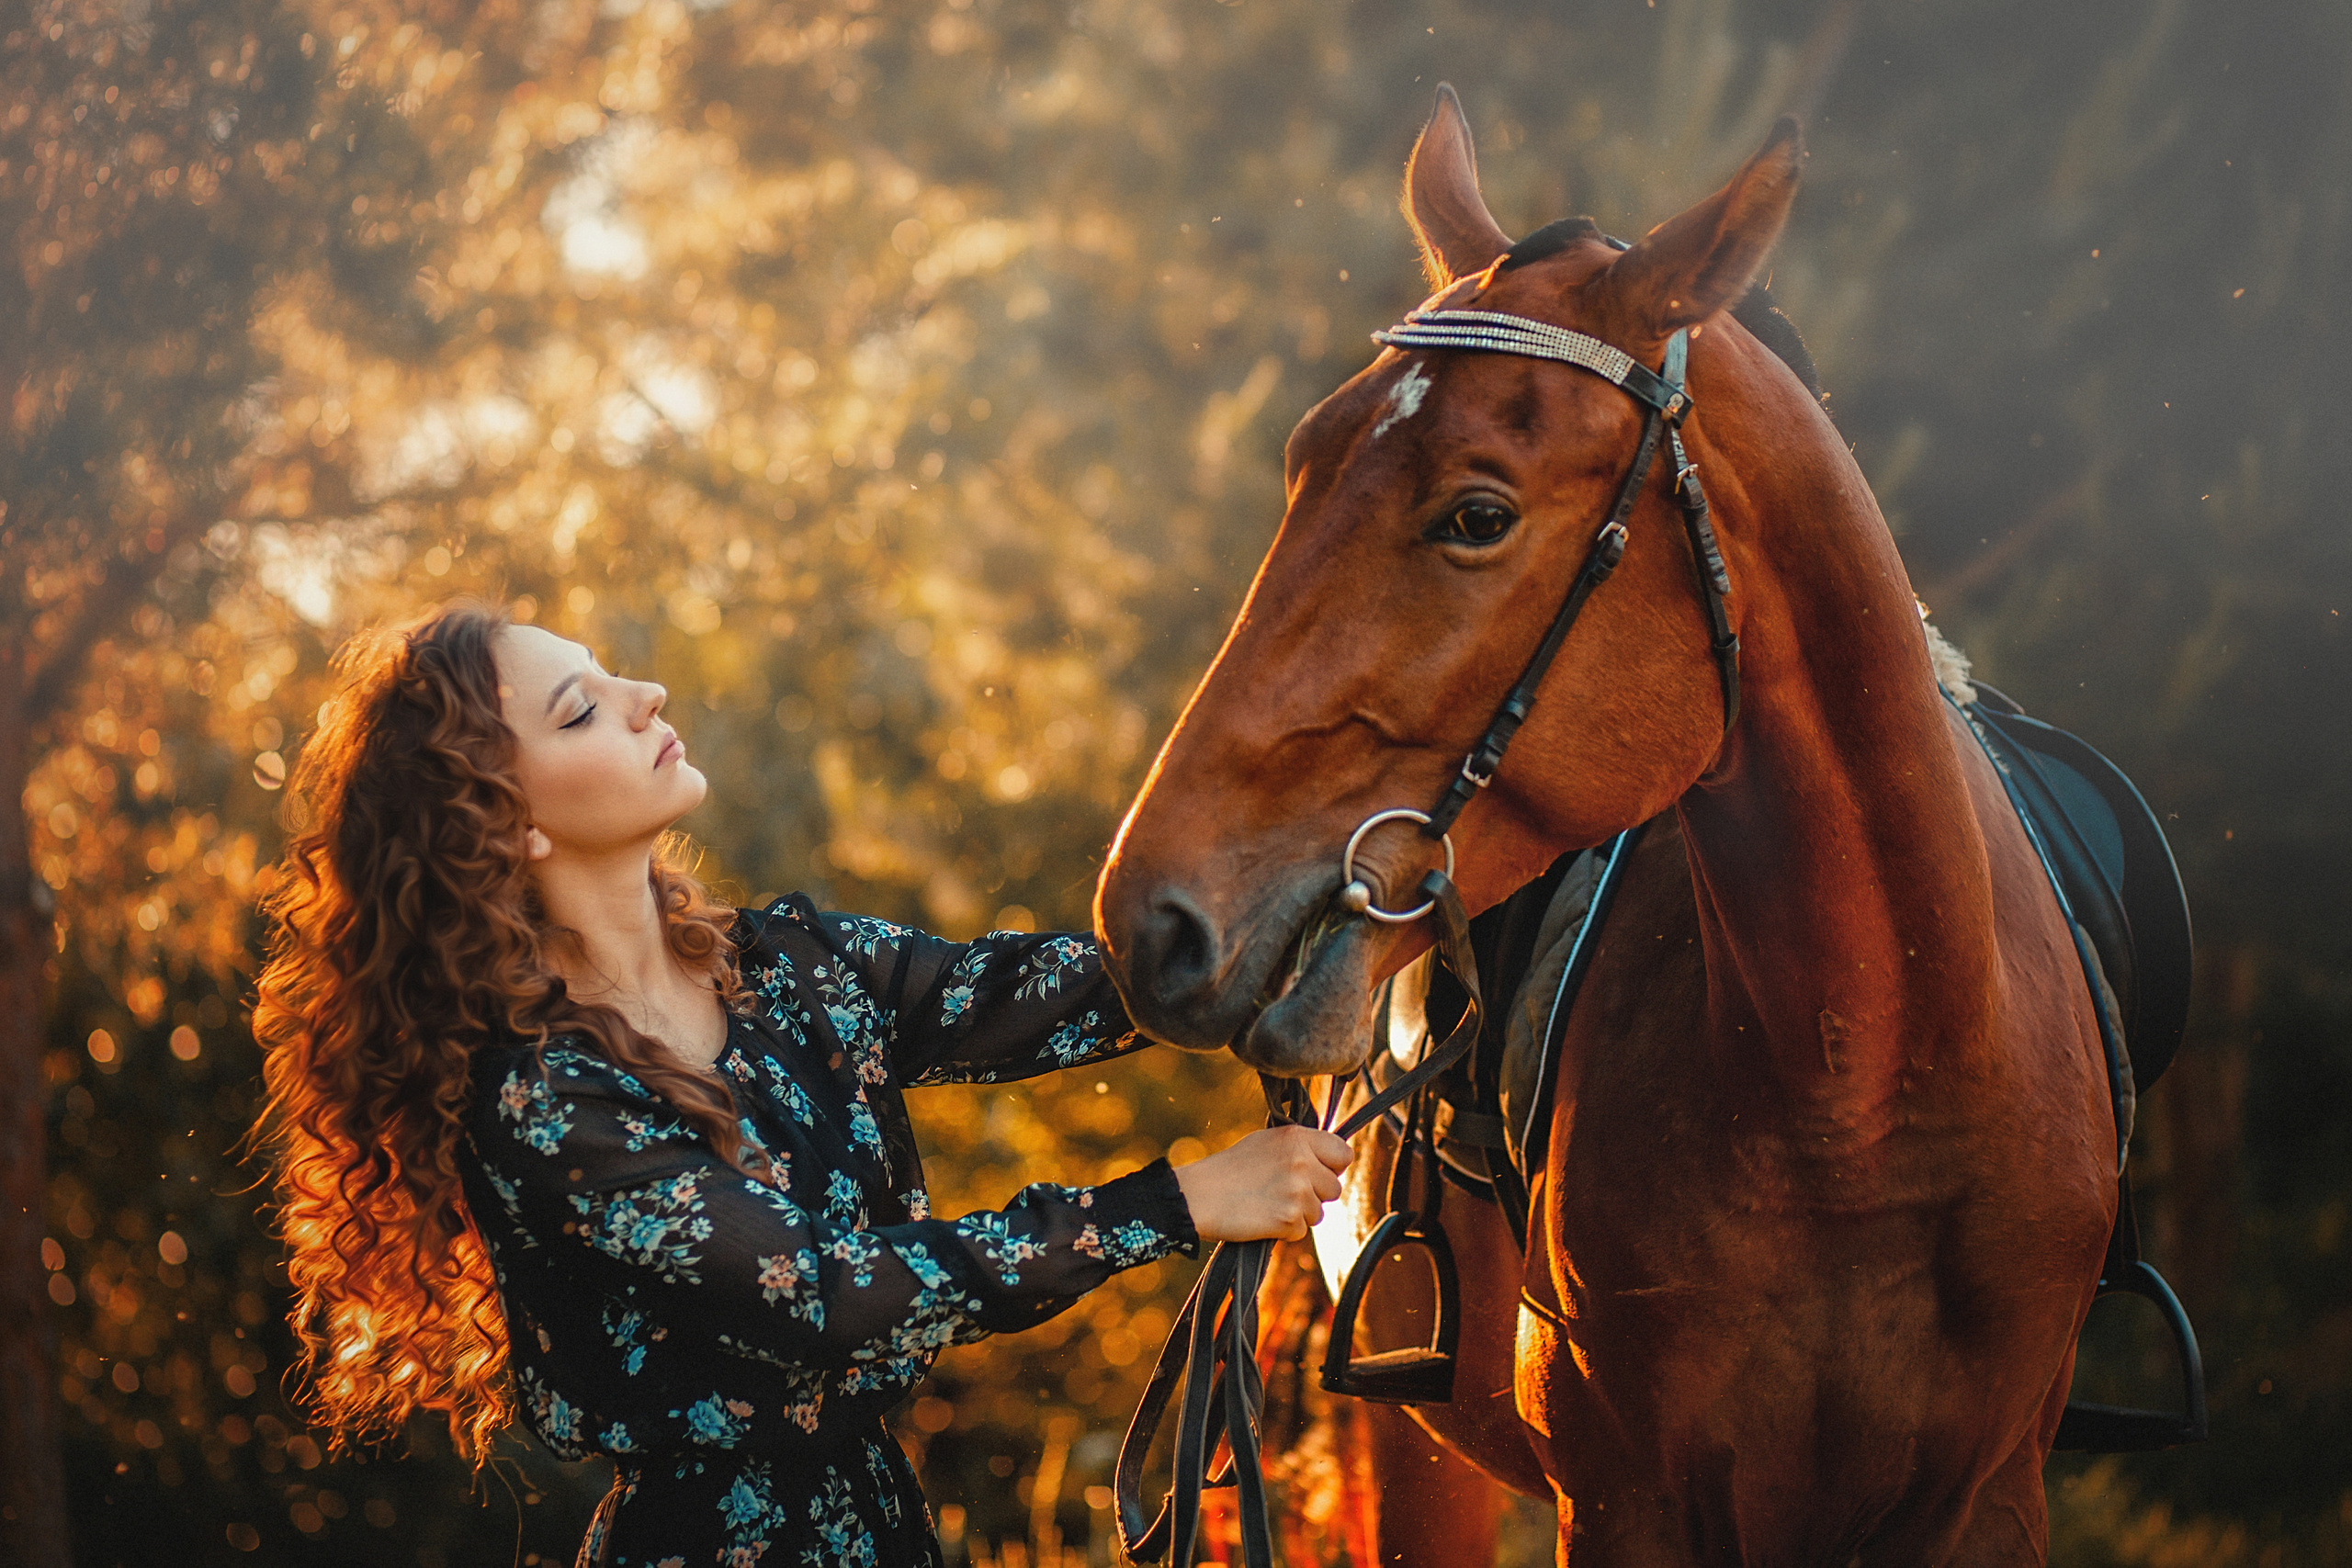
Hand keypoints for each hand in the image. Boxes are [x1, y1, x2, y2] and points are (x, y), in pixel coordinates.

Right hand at [1171, 1125, 1352, 1242]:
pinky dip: (1285, 1231)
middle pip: (1334, 1189)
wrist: (1199, 1196)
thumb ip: (1300, 1146)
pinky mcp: (1289, 1218)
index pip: (1344, 1154)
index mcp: (1297, 1137)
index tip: (1318, 1173)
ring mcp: (1297, 1190)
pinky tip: (1262, 1218)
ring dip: (1299, 1214)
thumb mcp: (1266, 1141)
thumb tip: (1333, 1160)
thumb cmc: (1230, 1169)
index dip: (1333, 1167)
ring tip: (1268, 1203)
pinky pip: (1301, 1231)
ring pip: (1319, 1213)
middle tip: (1283, 1192)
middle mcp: (1302, 1161)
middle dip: (1315, 1195)